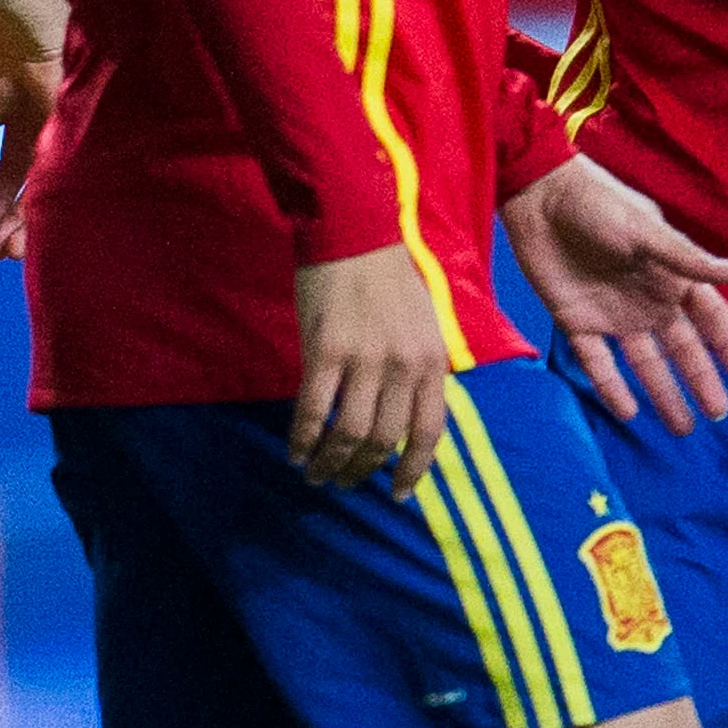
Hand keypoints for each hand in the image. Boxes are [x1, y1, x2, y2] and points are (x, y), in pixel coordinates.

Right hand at [0, 28, 61, 259]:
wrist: (26, 39)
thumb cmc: (1, 68)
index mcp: (20, 140)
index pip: (10, 183)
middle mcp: (43, 150)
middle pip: (30, 199)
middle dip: (13, 228)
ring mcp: (59, 148)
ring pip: (44, 200)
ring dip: (25, 227)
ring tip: (8, 250)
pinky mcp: (72, 146)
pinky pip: (58, 187)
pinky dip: (42, 210)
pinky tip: (25, 230)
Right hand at [289, 241, 450, 489]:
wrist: (354, 233)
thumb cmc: (388, 277)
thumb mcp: (423, 325)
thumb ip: (418, 369)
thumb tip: (403, 416)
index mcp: (432, 362)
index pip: (429, 433)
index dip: (413, 471)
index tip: (397, 495)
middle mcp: (404, 366)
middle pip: (384, 440)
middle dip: (362, 471)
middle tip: (342, 482)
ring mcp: (365, 360)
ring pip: (348, 433)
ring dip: (330, 462)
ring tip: (316, 474)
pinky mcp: (326, 352)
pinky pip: (312, 409)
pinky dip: (302, 438)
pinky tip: (294, 451)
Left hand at [501, 154, 727, 431]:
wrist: (539, 197)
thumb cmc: (599, 205)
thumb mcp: (645, 230)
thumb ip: (686, 258)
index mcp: (672, 278)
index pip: (712, 321)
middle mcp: (648, 302)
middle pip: (682, 350)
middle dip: (701, 382)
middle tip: (718, 414)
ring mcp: (613, 315)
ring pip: (645, 364)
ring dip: (663, 394)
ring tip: (681, 427)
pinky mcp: (576, 322)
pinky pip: (598, 363)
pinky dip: (611, 387)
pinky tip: (628, 412)